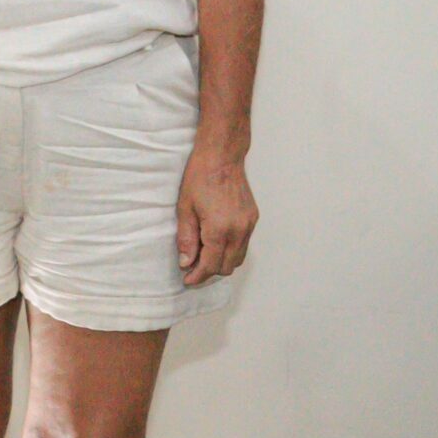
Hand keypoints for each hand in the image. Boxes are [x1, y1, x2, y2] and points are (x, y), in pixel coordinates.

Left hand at [176, 146, 256, 285]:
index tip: (188, 280)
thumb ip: (186, 238)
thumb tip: (186, 262)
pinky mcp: (253, 219)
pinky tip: (215, 242)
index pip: (211, 265)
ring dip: (221, 262)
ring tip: (202, 255)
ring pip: (238, 258)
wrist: (222, 157)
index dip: (198, 276)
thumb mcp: (185, 208)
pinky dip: (230, 250)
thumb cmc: (199, 178)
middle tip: (192, 267)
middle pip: (227, 266)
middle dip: (209, 271)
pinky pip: (243, 245)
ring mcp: (249, 226)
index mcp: (220, 229)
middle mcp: (239, 231)